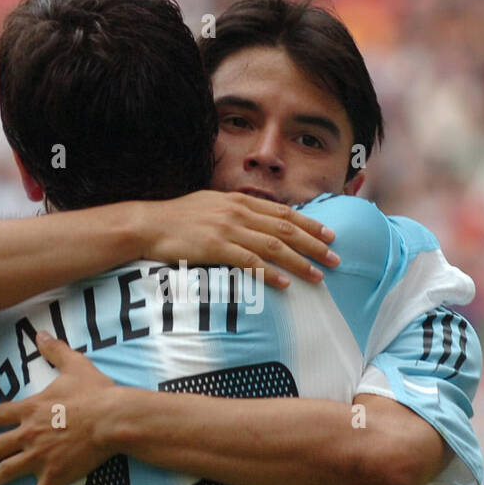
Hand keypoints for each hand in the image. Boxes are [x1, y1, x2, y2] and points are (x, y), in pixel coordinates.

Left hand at [0, 332, 121, 484]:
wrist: (112, 419)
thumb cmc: (96, 392)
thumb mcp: (74, 365)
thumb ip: (54, 349)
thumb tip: (40, 332)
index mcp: (31, 409)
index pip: (0, 415)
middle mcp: (28, 434)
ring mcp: (39, 457)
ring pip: (7, 471)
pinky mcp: (54, 475)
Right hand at [137, 191, 338, 288]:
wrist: (147, 224)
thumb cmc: (177, 218)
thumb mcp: (211, 205)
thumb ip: (236, 211)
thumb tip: (258, 220)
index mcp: (239, 201)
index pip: (283, 213)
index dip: (310, 224)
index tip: (330, 235)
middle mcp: (238, 212)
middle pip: (286, 229)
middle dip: (314, 245)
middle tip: (336, 259)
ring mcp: (227, 229)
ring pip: (273, 246)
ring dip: (299, 262)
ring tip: (318, 276)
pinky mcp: (215, 247)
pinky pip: (249, 262)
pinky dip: (269, 273)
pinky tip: (284, 284)